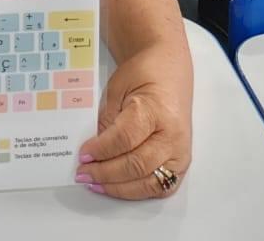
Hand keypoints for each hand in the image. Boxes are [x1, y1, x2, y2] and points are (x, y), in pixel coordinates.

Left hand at [76, 43, 192, 200]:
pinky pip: (159, 188)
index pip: (125, 138)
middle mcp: (173, 136)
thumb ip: (107, 119)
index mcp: (157, 110)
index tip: (82, 154)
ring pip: (149, 183)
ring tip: (95, 184)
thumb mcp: (118, 87)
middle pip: (137, 165)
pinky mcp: (181, 164)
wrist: (169, 71)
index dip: (101, 149)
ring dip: (118, 188)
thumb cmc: (144, 75)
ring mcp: (180, 153)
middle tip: (83, 172)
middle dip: (106, 173)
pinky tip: (115, 187)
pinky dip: (135, 191)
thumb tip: (94, 149)